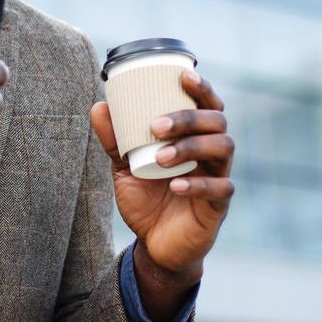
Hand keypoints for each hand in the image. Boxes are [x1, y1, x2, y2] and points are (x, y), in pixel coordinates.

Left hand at [89, 66, 233, 288]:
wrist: (154, 246)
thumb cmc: (146, 199)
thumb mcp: (124, 169)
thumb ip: (115, 141)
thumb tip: (99, 106)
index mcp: (194, 138)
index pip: (208, 105)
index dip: (202, 88)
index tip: (183, 75)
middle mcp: (212, 153)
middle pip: (217, 122)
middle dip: (189, 118)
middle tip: (157, 126)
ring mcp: (219, 177)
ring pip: (223, 149)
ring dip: (190, 147)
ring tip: (160, 158)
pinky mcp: (219, 206)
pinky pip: (220, 189)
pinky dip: (198, 184)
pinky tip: (176, 185)